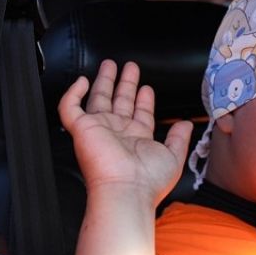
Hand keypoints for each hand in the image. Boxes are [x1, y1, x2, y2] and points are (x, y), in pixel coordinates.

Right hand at [58, 59, 193, 206]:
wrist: (126, 190)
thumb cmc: (148, 181)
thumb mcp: (173, 157)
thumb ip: (179, 139)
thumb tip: (185, 124)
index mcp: (137, 139)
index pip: (139, 113)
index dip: (143, 99)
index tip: (146, 87)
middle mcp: (117, 132)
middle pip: (119, 101)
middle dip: (124, 84)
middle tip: (129, 67)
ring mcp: (98, 129)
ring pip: (97, 98)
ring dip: (104, 80)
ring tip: (109, 64)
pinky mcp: (82, 128)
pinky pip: (70, 107)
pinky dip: (73, 93)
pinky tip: (82, 81)